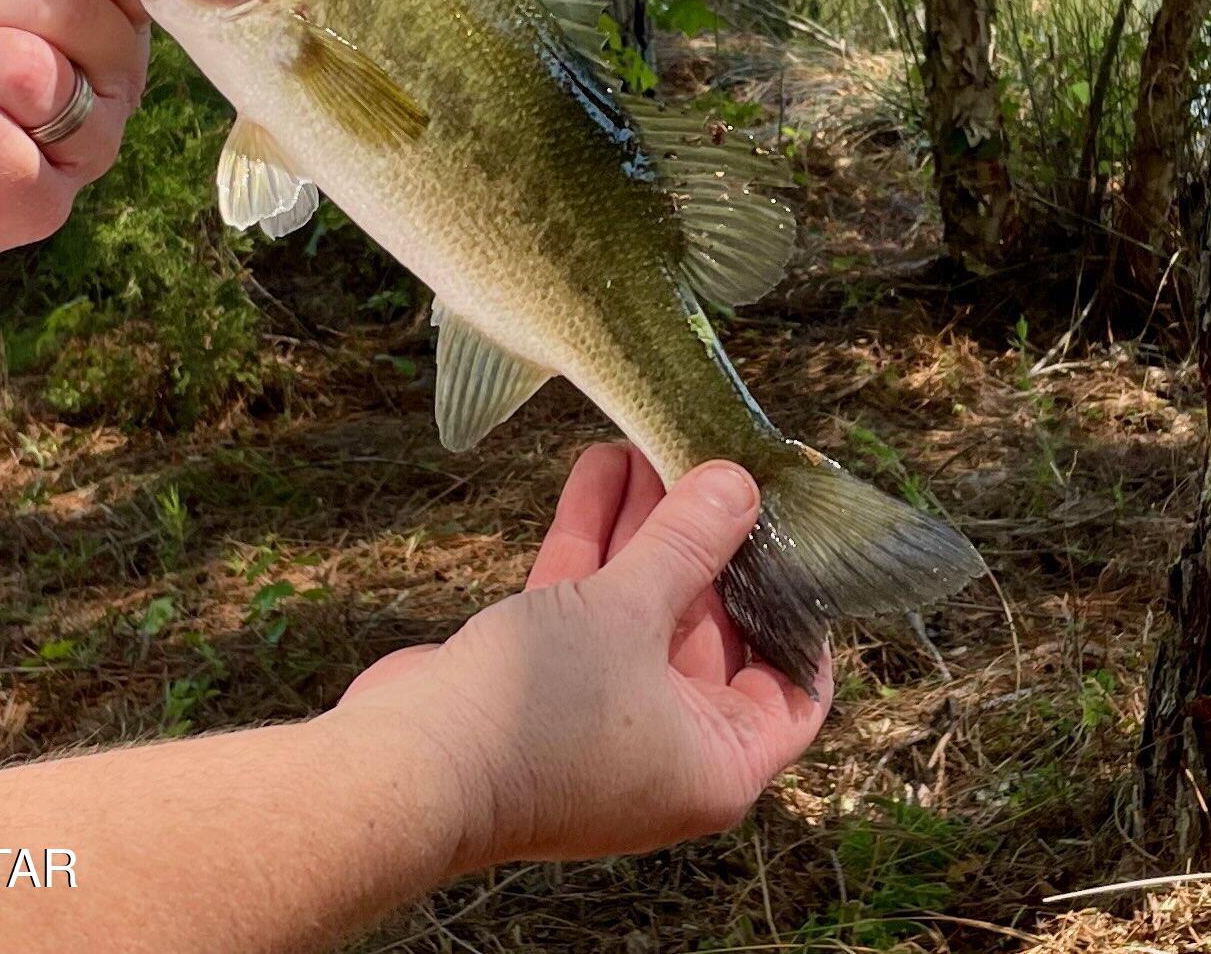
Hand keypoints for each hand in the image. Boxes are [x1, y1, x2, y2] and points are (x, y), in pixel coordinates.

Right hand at [339, 445, 830, 869]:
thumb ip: (688, 543)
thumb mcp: (630, 612)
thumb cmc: (541, 714)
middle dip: (707, 540)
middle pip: (710, 627)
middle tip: (713, 462)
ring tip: (653, 442)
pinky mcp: (544, 680)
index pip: (792, 690)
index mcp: (717, 762)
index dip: (801, 614)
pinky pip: (586, 602)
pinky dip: (595, 539)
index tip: (800, 537)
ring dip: (647, 525)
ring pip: (641, 603)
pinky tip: (599, 463)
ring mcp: (603, 713)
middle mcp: (667, 744)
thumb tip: (740, 484)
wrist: (408, 767)